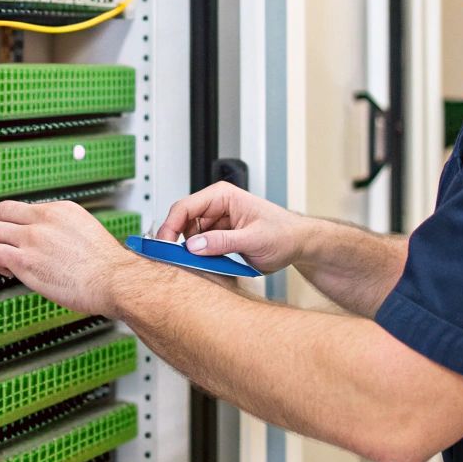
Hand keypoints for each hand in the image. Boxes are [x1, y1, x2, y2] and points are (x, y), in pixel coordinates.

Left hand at [0, 201, 160, 318]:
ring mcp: (33, 239)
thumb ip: (61, 229)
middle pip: (1, 211)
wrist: (113, 280)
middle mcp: (44, 220)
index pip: (23, 206)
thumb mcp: (84, 230)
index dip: (10, 217)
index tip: (7, 226)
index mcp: (60, 210)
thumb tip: (48, 239)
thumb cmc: (105, 265)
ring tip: (0, 259)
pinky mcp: (25, 261)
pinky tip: (7, 271)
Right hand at [154, 181, 315, 273]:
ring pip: (189, 239)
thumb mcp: (254, 239)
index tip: (164, 246)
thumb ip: (223, 242)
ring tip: (207, 264)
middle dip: (179, 243)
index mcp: (222, 196)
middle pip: (182, 224)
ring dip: (193, 254)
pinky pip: (200, 249)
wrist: (299, 244)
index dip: (169, 227)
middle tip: (178, 262)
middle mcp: (216, 207)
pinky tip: (213, 265)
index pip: (184, 208)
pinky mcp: (218, 238)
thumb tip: (194, 245)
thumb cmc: (284, 233)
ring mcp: (216, 223)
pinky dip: (202, 259)